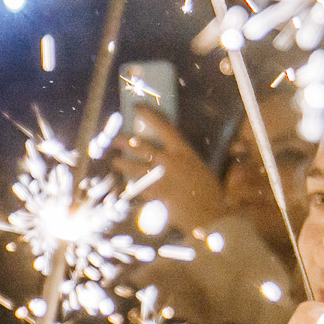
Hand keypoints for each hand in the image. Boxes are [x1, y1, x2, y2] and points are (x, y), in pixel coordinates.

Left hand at [110, 106, 223, 233]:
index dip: (150, 116)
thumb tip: (171, 154)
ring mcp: (159, 178)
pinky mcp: (153, 194)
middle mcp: (169, 162)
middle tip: (114, 140)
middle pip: (142, 147)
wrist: (209, 215)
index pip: (164, 128)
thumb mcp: (199, 168)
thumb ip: (183, 160)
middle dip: (125, 143)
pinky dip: (133, 186)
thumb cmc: (209, 191)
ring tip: (114, 162)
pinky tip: (127, 185)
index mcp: (184, 152)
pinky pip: (138, 187)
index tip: (137, 109)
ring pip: (134, 168)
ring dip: (123, 164)